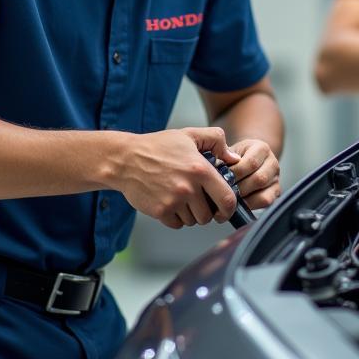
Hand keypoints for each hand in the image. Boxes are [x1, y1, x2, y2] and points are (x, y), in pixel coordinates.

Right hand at [115, 127, 240, 229]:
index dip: (230, 208)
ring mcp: (173, 201)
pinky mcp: (160, 211)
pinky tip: (171, 203)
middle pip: (208, 215)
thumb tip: (233, 158)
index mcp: (200, 170)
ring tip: (181, 198)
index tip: (225, 209)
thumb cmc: (157, 147)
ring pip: (193, 221)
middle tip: (198, 200)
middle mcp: (188, 188)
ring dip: (190, 214)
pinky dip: (176, 218)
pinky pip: (177, 224)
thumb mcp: (189, 134)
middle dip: (206, 211)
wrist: (125, 159)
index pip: (227, 199)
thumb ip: (216, 140)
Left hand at [226, 138, 279, 210]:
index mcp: (262, 148)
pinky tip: (238, 204)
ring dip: (245, 200)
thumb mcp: (229, 153)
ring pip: (264, 194)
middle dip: (239, 188)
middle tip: (224, 193)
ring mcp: (276, 179)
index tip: (221, 179)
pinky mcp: (276, 192)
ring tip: (230, 200)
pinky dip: (251, 205)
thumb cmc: (234, 157)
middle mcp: (273, 163)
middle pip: (259, 179)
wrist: (246, 161)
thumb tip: (216, 170)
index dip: (235, 173)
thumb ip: (224, 159)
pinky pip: (266, 203)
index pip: (251, 163)